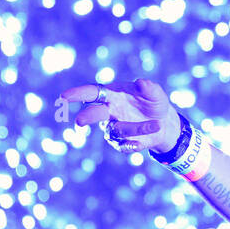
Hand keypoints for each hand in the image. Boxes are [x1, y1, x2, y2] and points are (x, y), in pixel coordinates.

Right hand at [58, 78, 179, 154]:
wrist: (164, 123)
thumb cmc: (154, 103)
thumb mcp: (155, 94)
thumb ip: (149, 88)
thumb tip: (141, 82)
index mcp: (112, 95)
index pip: (92, 93)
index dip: (78, 94)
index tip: (64, 96)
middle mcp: (108, 112)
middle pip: (94, 114)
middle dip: (87, 116)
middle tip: (80, 121)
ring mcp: (113, 128)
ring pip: (117, 130)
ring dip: (136, 128)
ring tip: (156, 125)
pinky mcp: (121, 143)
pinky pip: (123, 145)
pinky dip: (132, 144)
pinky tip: (141, 143)